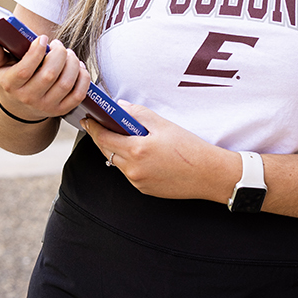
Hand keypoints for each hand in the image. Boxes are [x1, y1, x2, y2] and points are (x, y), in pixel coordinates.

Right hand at [0, 35, 88, 122]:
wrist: (17, 109)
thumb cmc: (9, 81)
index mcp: (11, 85)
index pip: (25, 69)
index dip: (37, 51)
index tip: (43, 38)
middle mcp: (28, 98)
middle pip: (49, 74)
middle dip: (59, 54)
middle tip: (58, 45)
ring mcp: (46, 106)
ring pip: (66, 83)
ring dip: (72, 63)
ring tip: (69, 54)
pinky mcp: (60, 110)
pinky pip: (78, 95)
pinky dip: (83, 79)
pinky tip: (79, 67)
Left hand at [83, 103, 236, 202]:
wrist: (209, 175)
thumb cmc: (189, 148)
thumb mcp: (163, 125)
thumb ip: (138, 114)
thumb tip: (120, 108)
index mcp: (136, 151)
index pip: (104, 138)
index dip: (93, 128)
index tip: (88, 119)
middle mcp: (133, 169)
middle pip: (106, 151)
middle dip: (102, 137)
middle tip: (100, 125)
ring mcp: (137, 181)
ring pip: (117, 162)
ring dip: (116, 150)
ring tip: (124, 137)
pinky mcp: (144, 189)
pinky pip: (129, 173)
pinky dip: (129, 161)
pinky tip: (140, 153)